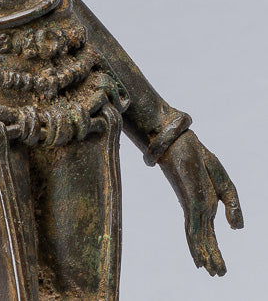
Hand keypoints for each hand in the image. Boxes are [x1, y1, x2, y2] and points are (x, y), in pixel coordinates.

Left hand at [159, 130, 242, 275]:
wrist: (181, 142)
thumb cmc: (200, 159)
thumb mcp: (225, 183)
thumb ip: (233, 205)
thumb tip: (237, 230)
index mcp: (205, 205)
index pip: (208, 232)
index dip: (212, 250)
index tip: (215, 268)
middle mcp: (198, 209)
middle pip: (204, 238)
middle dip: (211, 256)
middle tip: (215, 275)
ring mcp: (194, 206)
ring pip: (198, 237)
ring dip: (204, 255)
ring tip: (209, 272)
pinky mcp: (190, 202)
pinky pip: (193, 227)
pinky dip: (195, 244)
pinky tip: (197, 258)